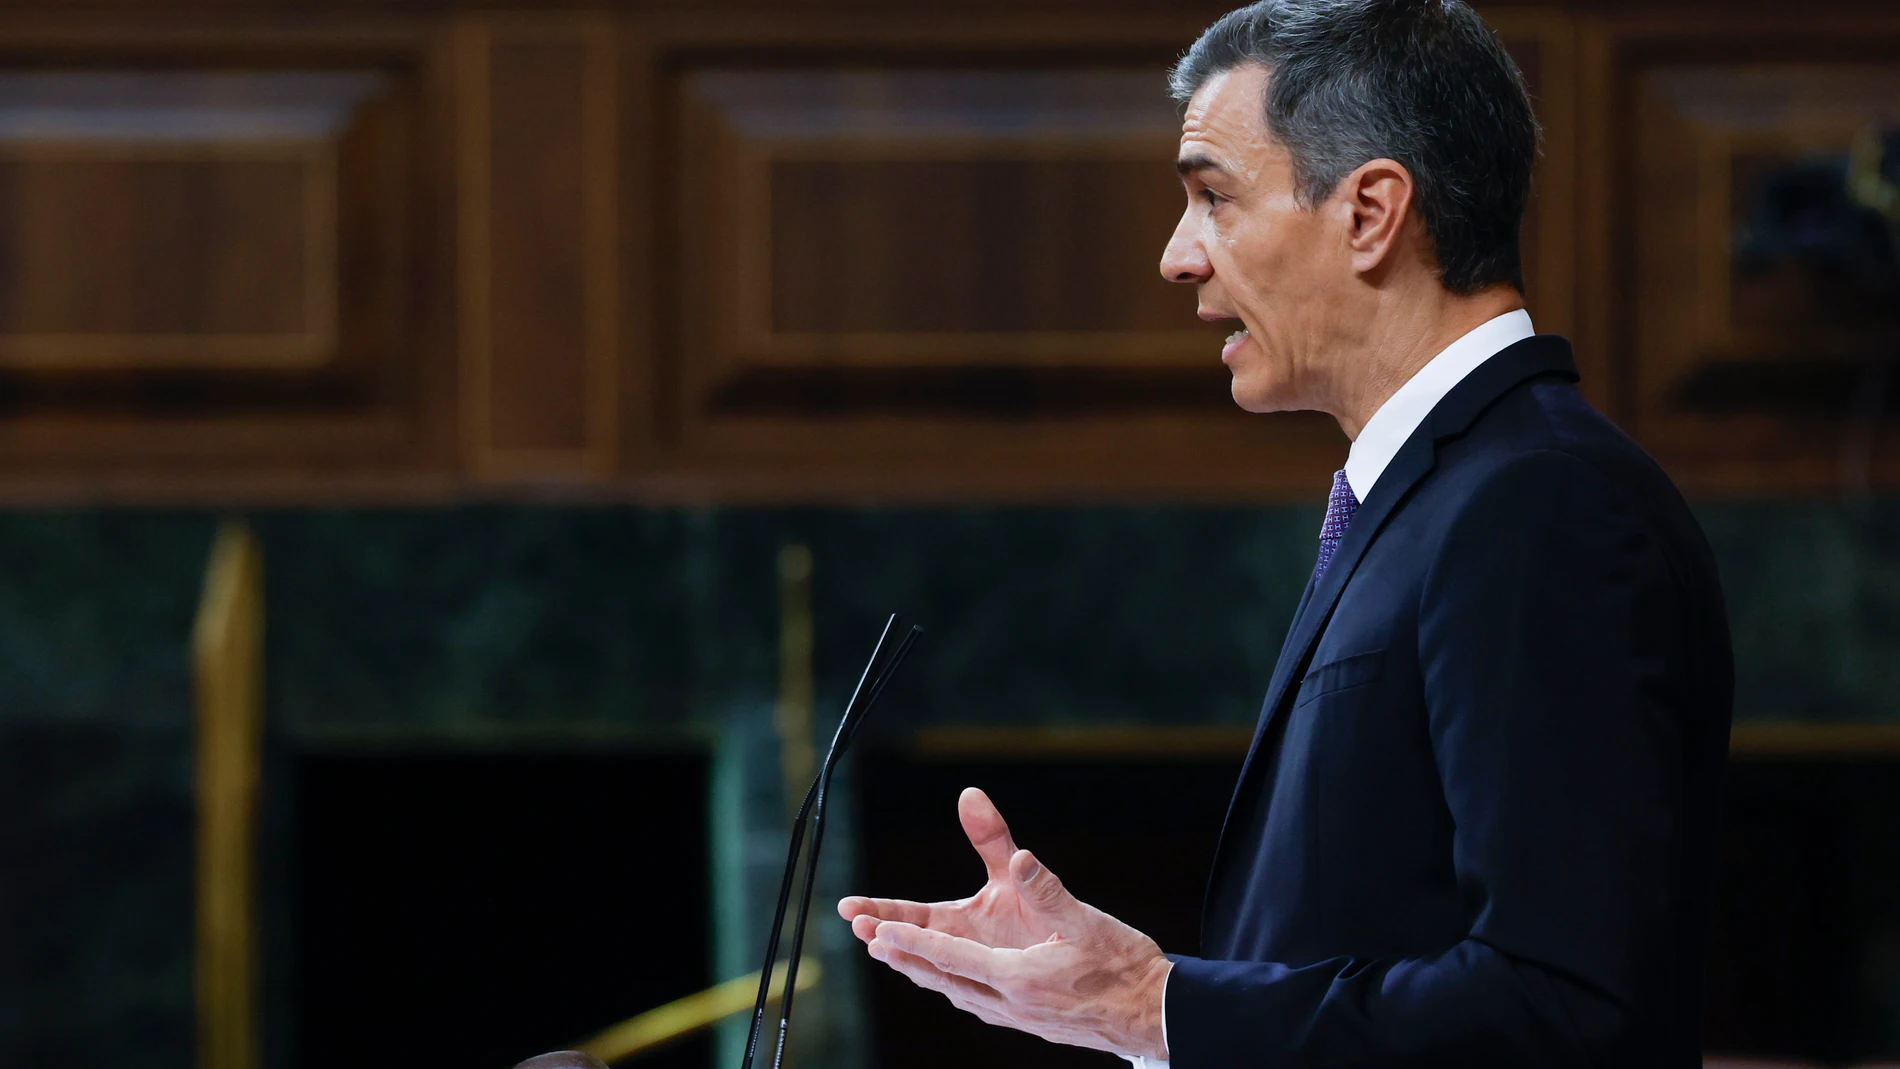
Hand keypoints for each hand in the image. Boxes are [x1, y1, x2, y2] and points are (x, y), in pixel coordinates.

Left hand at [836, 787, 1171, 1060]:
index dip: (910, 941)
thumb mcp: (1084, 920)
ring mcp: (1018, 1018)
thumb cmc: (1124, 966)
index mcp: (1018, 978)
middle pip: (943, 978)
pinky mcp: (1029, 1021)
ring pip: (957, 993)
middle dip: (902, 956)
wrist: (1156, 1016)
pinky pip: (977, 1001)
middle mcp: (1010, 1004)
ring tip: (892, 955)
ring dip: (922, 971)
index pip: (950, 956)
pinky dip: (951, 983)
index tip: (874, 930)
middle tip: (866, 938)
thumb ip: (1045, 888)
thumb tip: (1018, 857)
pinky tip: (949, 978)